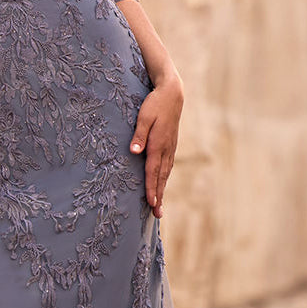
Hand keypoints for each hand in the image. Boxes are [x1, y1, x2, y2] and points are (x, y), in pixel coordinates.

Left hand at [129, 75, 183, 217]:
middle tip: (157, 214)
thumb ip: (139, 135)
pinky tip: (162, 184)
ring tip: (159, 205)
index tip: (151, 202)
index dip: (151, 188)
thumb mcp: (144, 116)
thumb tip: (134, 152)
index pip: (153, 171)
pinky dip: (164, 178)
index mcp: (158, 144)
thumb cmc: (155, 104)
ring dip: (162, 189)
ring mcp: (170, 147)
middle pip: (161, 177)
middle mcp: (166, 149)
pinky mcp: (171, 145)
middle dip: (158, 195)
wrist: (173, 94)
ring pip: (166, 173)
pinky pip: (167, 166)